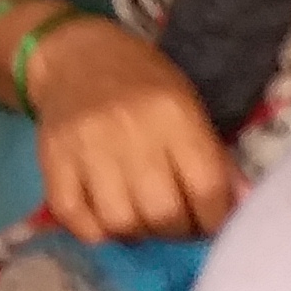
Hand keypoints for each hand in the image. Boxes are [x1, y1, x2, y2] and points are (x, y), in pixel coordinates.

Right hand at [28, 16, 241, 239]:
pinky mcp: (53, 162)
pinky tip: (107, 220)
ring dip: (138, 233)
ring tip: (143, 221)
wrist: (74, 57)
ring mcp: (87, 149)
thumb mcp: (186, 102)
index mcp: (173, 115)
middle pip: (163, 212)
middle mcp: (131, 133)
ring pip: (120, 222)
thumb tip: (238, 202)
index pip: (206, 187)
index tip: (211, 220)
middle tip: (177, 223)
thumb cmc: (140, 80)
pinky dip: (95, 231)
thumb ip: (210, 153)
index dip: (216, 217)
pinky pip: (75, 218)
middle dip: (177, 230)